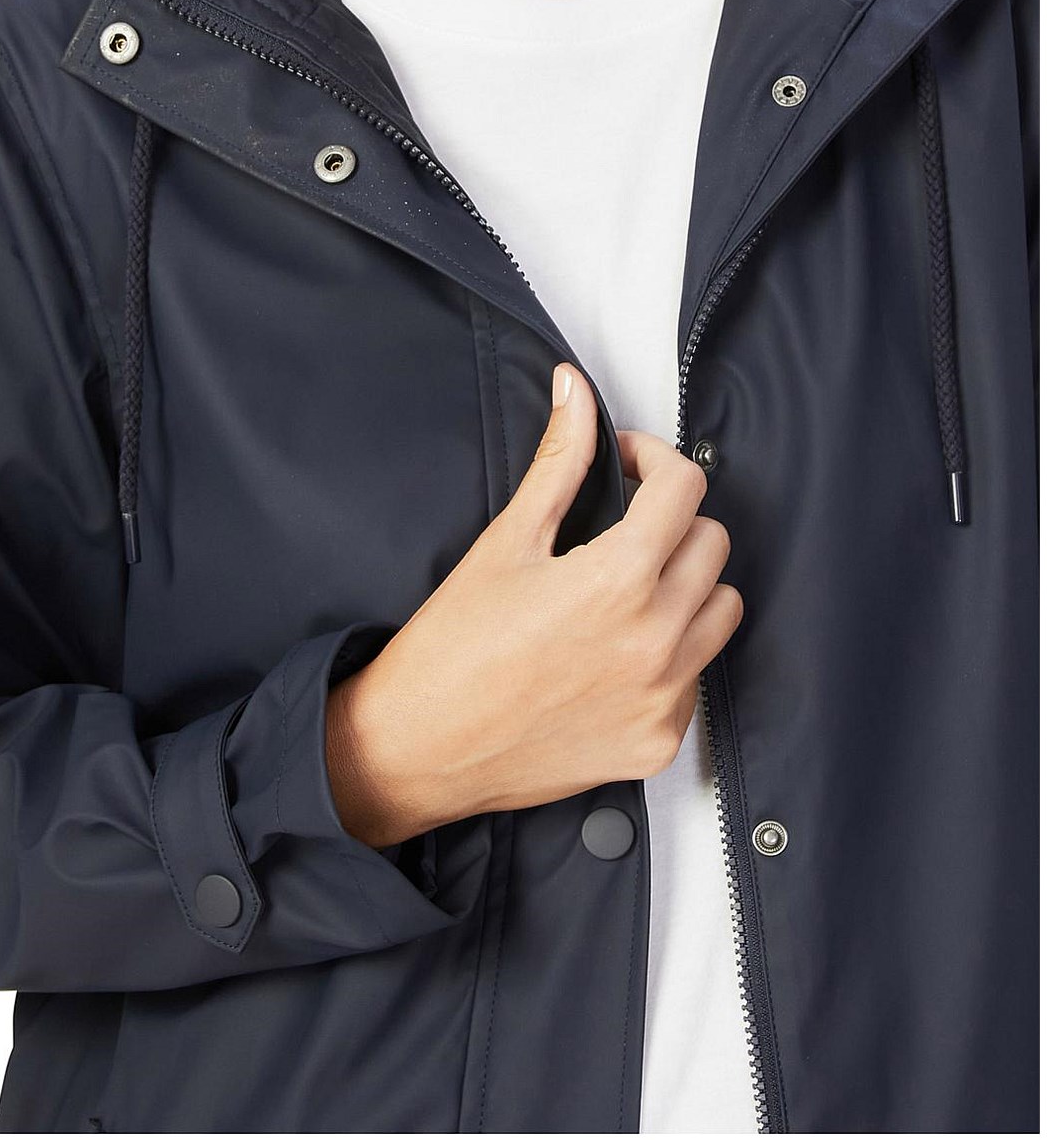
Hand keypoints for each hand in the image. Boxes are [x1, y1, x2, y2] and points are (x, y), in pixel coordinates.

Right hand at [325, 362, 742, 847]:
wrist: (418, 748)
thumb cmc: (450, 647)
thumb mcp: (505, 541)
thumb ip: (558, 461)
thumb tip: (576, 391)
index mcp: (617, 580)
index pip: (685, 488)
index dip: (654, 460)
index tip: (626, 466)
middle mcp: (654, 640)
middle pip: (712, 543)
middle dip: (670, 520)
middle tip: (620, 527)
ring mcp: (663, 697)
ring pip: (721, 610)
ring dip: (686, 586)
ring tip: (627, 589)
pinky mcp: (657, 741)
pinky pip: (698, 676)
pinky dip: (671, 654)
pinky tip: (615, 650)